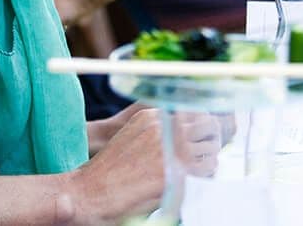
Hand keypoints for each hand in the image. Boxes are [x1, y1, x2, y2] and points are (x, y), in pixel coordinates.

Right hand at [69, 108, 223, 222]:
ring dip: (209, 156)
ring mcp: (172, 148)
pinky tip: (195, 180)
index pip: (193, 109)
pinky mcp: (177, 172)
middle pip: (207, 122)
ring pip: (211, 145)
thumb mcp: (132, 135)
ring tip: (200, 168)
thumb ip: (157, 129)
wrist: (91, 192)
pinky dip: (207, 174)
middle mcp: (164, 127)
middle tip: (207, 151)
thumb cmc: (109, 171)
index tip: (203, 135)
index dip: (201, 124)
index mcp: (152, 115)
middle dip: (211, 137)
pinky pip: (208, 167)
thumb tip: (185, 133)